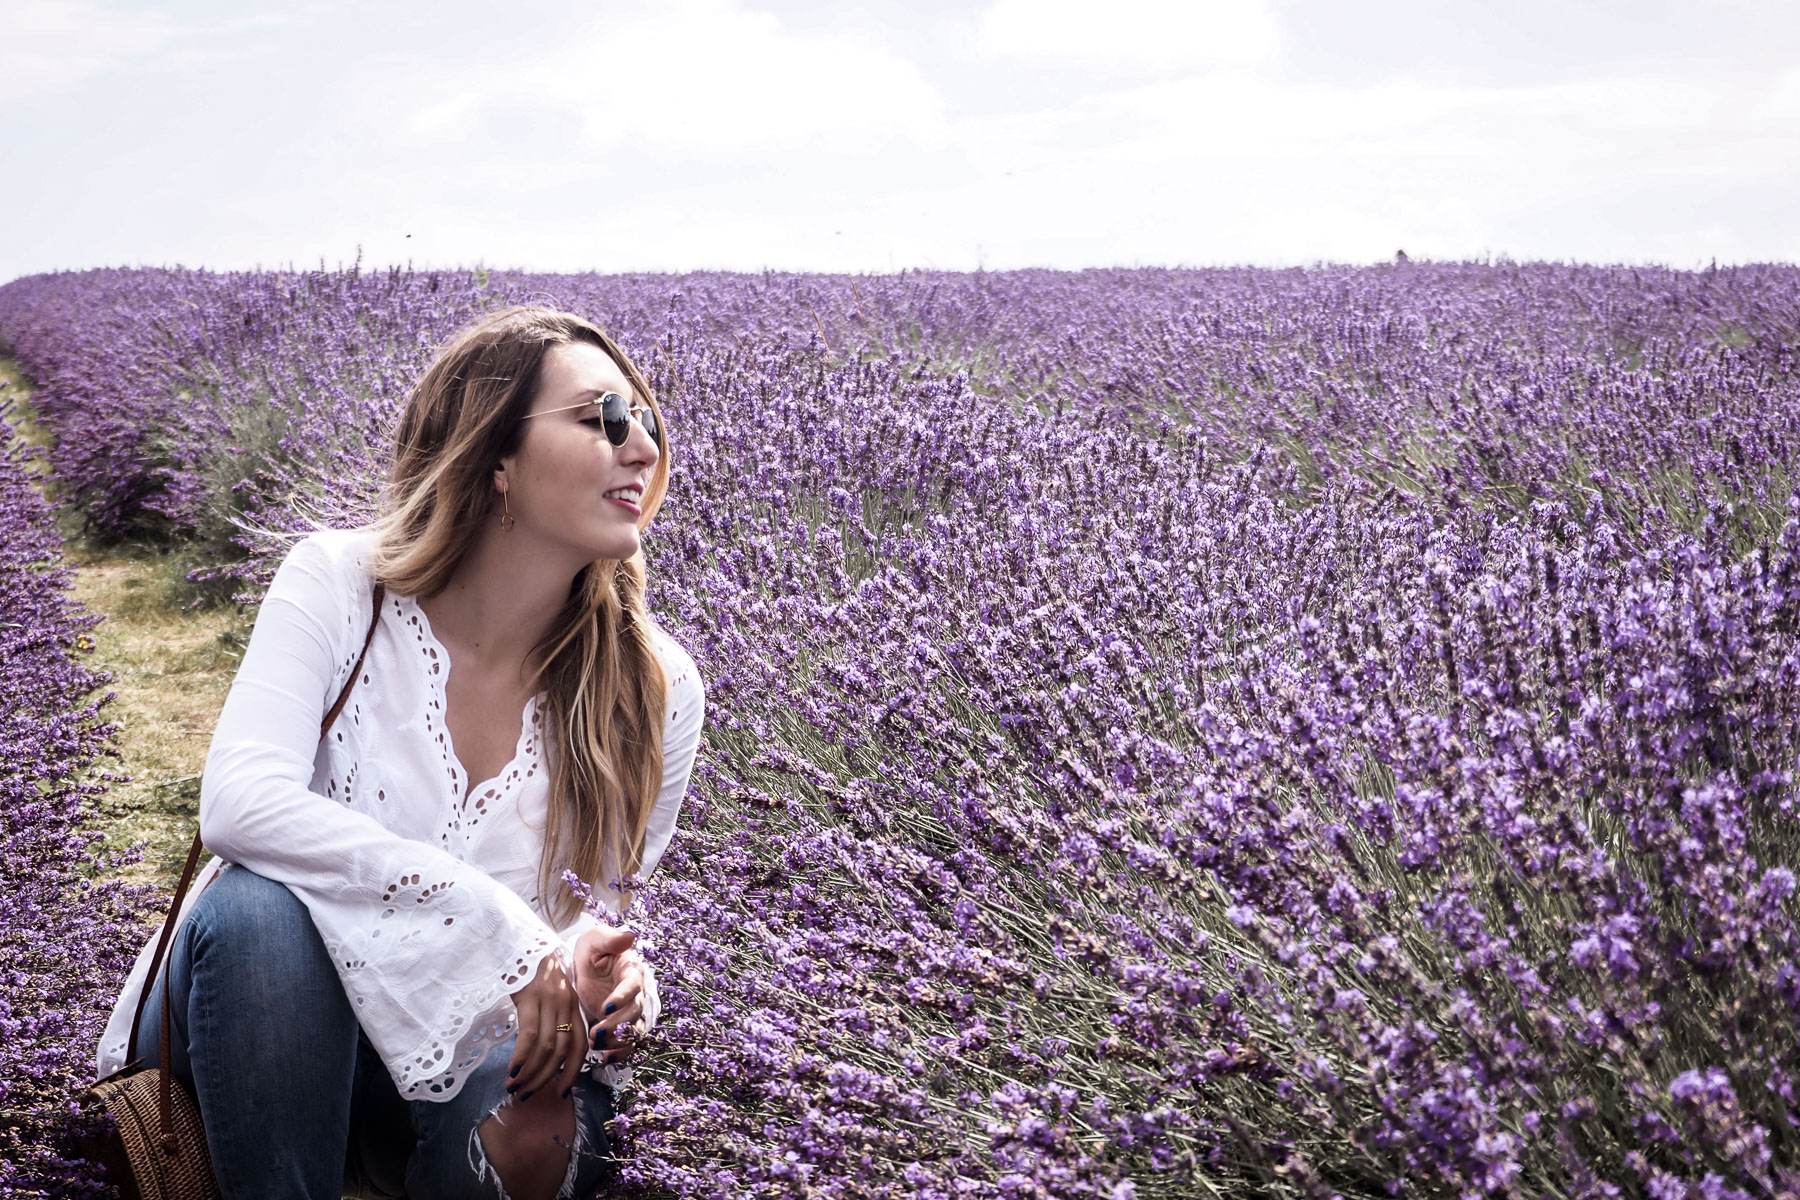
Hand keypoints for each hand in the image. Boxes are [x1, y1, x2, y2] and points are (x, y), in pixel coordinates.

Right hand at [506, 951, 580, 1100]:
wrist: (518, 939)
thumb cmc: (530, 969)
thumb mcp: (548, 992)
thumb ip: (551, 1018)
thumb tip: (544, 1054)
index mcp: (571, 1005)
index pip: (579, 1046)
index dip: (572, 1072)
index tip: (561, 1092)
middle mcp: (564, 1003)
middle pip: (562, 1051)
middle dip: (545, 1078)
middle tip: (526, 1094)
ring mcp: (548, 999)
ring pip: (546, 1047)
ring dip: (531, 1073)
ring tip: (514, 1086)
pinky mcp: (529, 996)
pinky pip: (529, 1033)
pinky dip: (522, 1056)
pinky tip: (512, 1069)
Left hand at [571, 926, 643, 1065]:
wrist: (582, 968)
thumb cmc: (590, 951)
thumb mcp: (594, 940)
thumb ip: (609, 940)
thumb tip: (629, 936)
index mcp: (631, 970)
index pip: (632, 985)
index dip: (622, 997)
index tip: (605, 1007)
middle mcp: (636, 993)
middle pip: (634, 1013)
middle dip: (616, 1025)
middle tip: (596, 1032)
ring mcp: (629, 1011)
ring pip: (633, 1030)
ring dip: (617, 1040)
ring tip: (595, 1044)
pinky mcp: (621, 1025)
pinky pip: (628, 1043)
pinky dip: (620, 1053)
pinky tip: (605, 1059)